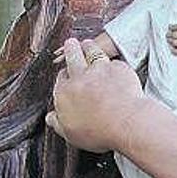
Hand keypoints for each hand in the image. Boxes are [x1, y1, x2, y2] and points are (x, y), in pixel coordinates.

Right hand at [47, 38, 146, 152]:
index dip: (63, 75)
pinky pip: (113, 61)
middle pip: (72, 58)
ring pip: (91, 52)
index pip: (60, 79)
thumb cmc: (100, 132)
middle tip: (69, 43)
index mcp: (64, 93)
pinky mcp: (118, 68)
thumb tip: (50, 117)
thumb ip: (58, 123)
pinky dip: (112, 61)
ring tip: (87, 43)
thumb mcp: (71, 134)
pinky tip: (112, 60)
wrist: (127, 123)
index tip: (65, 73)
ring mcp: (99, 70)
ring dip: (89, 46)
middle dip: (70, 49)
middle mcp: (79, 78)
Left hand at [168, 13, 176, 55]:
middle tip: (167, 34)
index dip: (171, 27)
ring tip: (168, 40)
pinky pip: (176, 51)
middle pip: (171, 34)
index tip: (170, 27)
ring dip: (169, 41)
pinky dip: (172, 49)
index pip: (174, 27)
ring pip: (172, 42)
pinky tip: (171, 48)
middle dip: (168, 34)